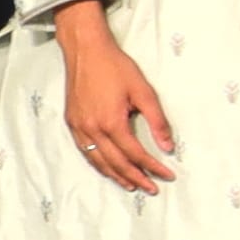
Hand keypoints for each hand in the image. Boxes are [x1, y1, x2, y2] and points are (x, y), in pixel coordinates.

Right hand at [58, 7, 179, 192]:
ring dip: (116, 176)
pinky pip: (85, 152)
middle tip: (152, 188)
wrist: (86, 51)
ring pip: (98, 161)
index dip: (153, 167)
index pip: (136, 154)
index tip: (168, 175)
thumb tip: (168, 146)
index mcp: (111, 123)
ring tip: (132, 185)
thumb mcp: (144, 91)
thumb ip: (157, 121)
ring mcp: (78, 128)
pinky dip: (98, 164)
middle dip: (136, 178)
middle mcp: (92, 129)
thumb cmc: (116, 67)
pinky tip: (108, 168)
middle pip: (116, 163)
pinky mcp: (71, 123)